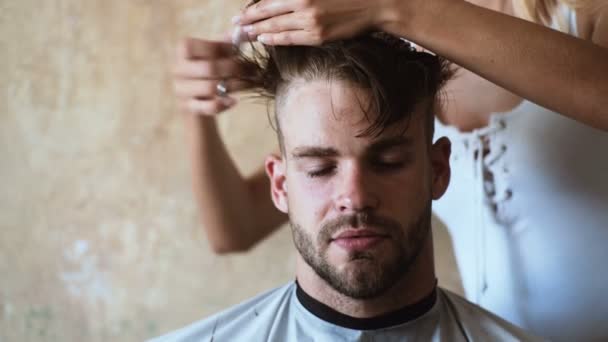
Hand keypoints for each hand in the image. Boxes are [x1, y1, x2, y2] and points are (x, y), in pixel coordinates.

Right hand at [172, 38, 249, 115]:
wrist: (197, 105)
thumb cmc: (209, 74)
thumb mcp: (217, 56)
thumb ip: (229, 43)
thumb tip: (245, 30)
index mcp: (184, 51)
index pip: (204, 46)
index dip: (224, 49)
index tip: (240, 52)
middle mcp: (178, 69)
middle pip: (210, 68)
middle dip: (235, 69)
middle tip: (254, 70)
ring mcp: (181, 90)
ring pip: (210, 87)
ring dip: (234, 85)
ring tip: (250, 83)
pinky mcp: (188, 108)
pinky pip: (208, 106)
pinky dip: (223, 104)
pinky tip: (234, 101)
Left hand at [233, 0, 384, 45]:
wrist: (373, 5)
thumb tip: (277, 1)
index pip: (268, 0)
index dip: (252, 8)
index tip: (240, 13)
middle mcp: (303, 5)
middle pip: (268, 14)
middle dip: (249, 20)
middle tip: (235, 25)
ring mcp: (310, 22)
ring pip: (276, 28)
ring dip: (258, 31)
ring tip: (245, 34)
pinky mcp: (318, 36)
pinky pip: (290, 39)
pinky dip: (275, 39)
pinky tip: (264, 40)